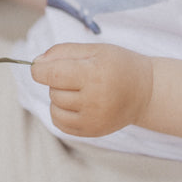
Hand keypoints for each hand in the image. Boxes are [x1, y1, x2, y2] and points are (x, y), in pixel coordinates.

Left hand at [30, 43, 153, 137]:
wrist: (146, 92)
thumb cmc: (119, 65)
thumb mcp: (95, 50)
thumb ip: (63, 52)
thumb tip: (36, 63)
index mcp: (94, 74)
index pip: (52, 74)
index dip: (39, 69)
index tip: (39, 67)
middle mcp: (94, 99)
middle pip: (53, 91)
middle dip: (57, 81)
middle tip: (77, 76)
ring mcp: (93, 119)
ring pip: (55, 107)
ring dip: (59, 97)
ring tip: (79, 90)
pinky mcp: (92, 131)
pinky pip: (59, 123)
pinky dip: (60, 112)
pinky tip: (75, 104)